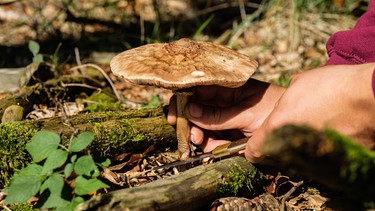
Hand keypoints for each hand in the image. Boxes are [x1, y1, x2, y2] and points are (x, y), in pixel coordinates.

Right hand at [167, 78, 284, 151]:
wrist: (301, 129)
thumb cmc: (278, 113)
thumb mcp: (247, 114)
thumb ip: (218, 115)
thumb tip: (190, 111)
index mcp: (228, 87)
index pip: (198, 88)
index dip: (184, 99)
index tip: (175, 114)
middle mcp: (224, 100)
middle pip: (196, 108)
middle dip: (190, 121)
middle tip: (190, 134)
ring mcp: (227, 117)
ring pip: (202, 125)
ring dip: (199, 135)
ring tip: (202, 142)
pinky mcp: (230, 133)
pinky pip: (213, 138)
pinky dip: (210, 145)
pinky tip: (213, 148)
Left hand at [246, 63, 374, 162]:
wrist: (370, 97)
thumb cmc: (332, 86)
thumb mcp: (298, 84)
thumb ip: (283, 100)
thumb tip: (284, 104)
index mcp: (275, 127)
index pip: (252, 152)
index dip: (253, 147)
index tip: (258, 141)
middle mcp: (290, 147)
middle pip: (275, 157)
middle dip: (278, 146)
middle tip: (289, 131)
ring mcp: (311, 158)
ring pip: (297, 159)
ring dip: (299, 148)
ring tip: (312, 129)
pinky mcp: (333, 164)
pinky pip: (318, 159)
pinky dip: (320, 150)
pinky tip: (330, 134)